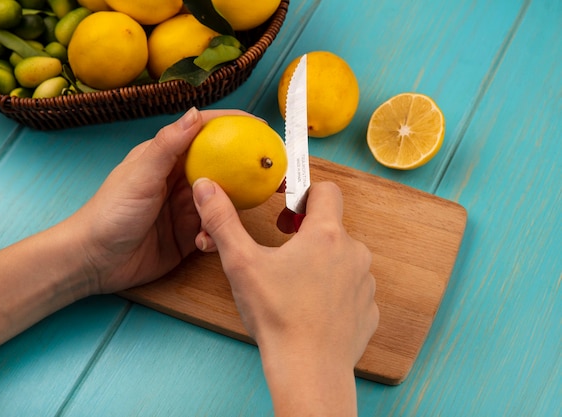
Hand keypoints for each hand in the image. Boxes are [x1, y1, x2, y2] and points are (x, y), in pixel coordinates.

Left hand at [69, 108, 248, 293]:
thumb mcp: (140, 175)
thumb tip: (196, 112)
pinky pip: (213, 230)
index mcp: (167, 158)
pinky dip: (215, 235)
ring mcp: (185, 209)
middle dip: (245, 170)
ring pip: (222, 201)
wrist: (95, 262)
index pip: (204, 133)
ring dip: (230, 209)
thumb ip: (168, 145)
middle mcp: (179, 180)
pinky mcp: (188, 236)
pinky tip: (205, 243)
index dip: (233, 126)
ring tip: (236, 216)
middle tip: (271, 174)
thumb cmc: (110, 213)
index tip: (261, 129)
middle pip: (221, 167)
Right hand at [192, 178, 378, 415]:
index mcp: (326, 234)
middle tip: (282, 255)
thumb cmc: (277, 316)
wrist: (308, 370)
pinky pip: (352, 289)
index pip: (326, 191)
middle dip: (306, 235)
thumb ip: (222, 220)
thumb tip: (206, 188)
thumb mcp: (241, 263)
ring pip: (343, 259)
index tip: (285, 216)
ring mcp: (365, 283)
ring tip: (295, 286)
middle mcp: (354, 253)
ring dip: (322, 263)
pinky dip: (334, 292)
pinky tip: (312, 309)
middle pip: (332, 227)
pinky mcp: (368, 310)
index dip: (304, 195)